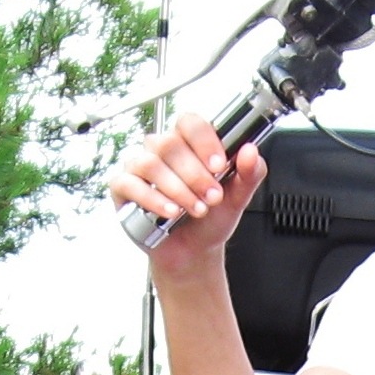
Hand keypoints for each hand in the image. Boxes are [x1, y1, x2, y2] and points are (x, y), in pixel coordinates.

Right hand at [108, 114, 267, 264]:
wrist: (194, 251)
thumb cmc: (211, 218)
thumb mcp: (237, 197)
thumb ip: (249, 174)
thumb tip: (251, 152)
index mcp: (189, 144)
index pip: (190, 122)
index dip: (204, 141)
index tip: (219, 166)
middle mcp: (162, 150)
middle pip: (170, 144)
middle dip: (195, 174)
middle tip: (212, 197)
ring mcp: (139, 167)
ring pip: (150, 163)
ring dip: (178, 188)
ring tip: (196, 209)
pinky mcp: (123, 188)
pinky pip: (129, 184)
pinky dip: (153, 199)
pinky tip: (172, 212)